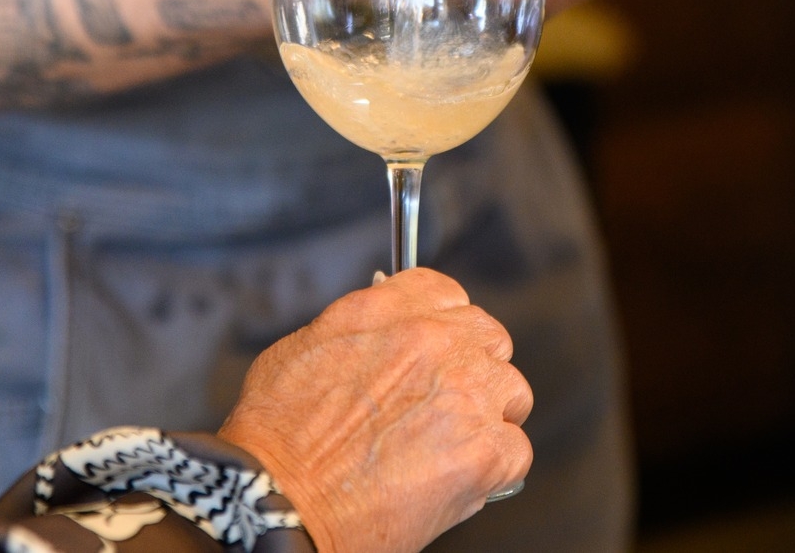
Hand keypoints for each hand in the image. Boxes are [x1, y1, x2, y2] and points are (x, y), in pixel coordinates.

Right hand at [219, 270, 532, 552]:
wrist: (281, 500)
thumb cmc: (278, 439)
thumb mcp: (303, 348)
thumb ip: (360, 332)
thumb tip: (384, 339)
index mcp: (389, 309)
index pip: (447, 293)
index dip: (444, 325)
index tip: (439, 348)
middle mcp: (435, 341)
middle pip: (489, 338)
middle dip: (473, 368)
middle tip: (445, 404)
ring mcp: (466, 394)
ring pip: (511, 392)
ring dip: (488, 417)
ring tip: (447, 448)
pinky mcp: (485, 450)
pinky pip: (516, 450)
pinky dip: (494, 470)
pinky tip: (454, 479)